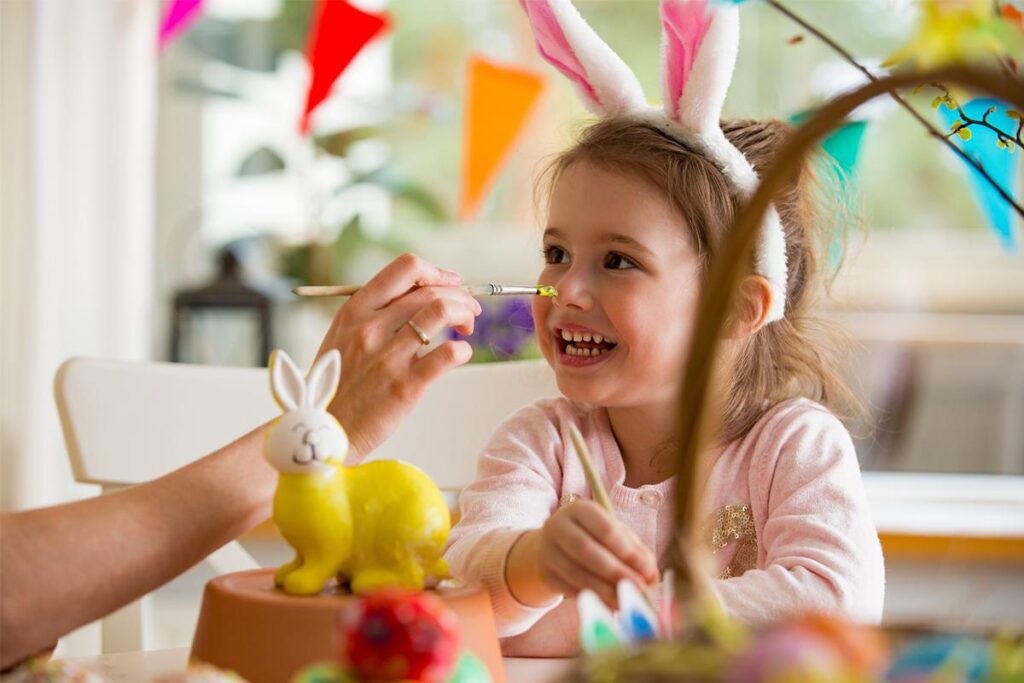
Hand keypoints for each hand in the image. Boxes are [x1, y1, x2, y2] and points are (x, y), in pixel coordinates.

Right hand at [316, 253, 481, 460]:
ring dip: (465, 314)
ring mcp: (388, 356)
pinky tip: (460, 354)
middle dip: (460, 296)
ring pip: (442, 312)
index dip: (437, 272)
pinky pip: (449, 354)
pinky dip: (463, 349)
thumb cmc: (337, 384)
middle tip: (469, 311)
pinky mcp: (406, 385)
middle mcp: (370, 328)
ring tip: (467, 327)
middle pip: (430, 290)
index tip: (451, 284)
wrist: (324, 431)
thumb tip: (422, 295)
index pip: (405, 269)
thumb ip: (376, 314)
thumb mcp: (343, 336)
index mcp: (354, 310)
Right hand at [535, 500, 658, 607]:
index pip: (605, 529)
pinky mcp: (545, 573)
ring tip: (627, 600)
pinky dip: (593, 599)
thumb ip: (636, 552)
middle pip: (587, 551)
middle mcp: (558, 526)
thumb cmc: (594, 538)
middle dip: (616, 572)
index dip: (627, 551)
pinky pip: (570, 589)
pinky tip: (611, 605)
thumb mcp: (615, 536)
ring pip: (577, 573)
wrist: (554, 547)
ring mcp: (547, 550)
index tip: (647, 570)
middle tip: (639, 588)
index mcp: (580, 509)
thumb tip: (652, 576)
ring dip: (606, 590)